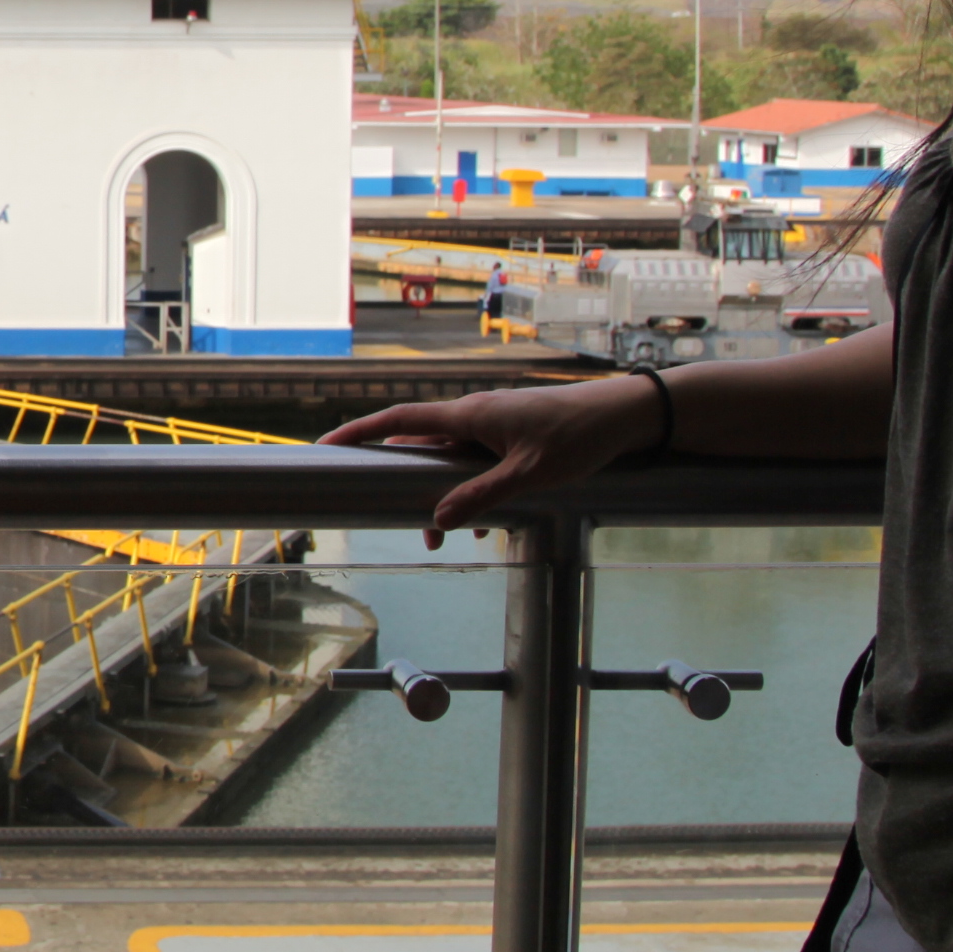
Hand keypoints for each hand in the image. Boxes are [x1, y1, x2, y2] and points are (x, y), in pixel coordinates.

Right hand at [320, 377, 658, 541]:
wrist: (626, 416)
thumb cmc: (581, 437)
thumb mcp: (531, 474)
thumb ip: (483, 495)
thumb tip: (440, 517)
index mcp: (470, 415)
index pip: (399, 420)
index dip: (359, 432)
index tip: (326, 445)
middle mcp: (475, 415)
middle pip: (420, 445)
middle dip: (404, 483)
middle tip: (402, 522)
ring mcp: (493, 425)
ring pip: (449, 459)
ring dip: (441, 494)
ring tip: (447, 536)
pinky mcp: (511, 436)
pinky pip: (473, 462)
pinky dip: (468, 489)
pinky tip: (485, 521)